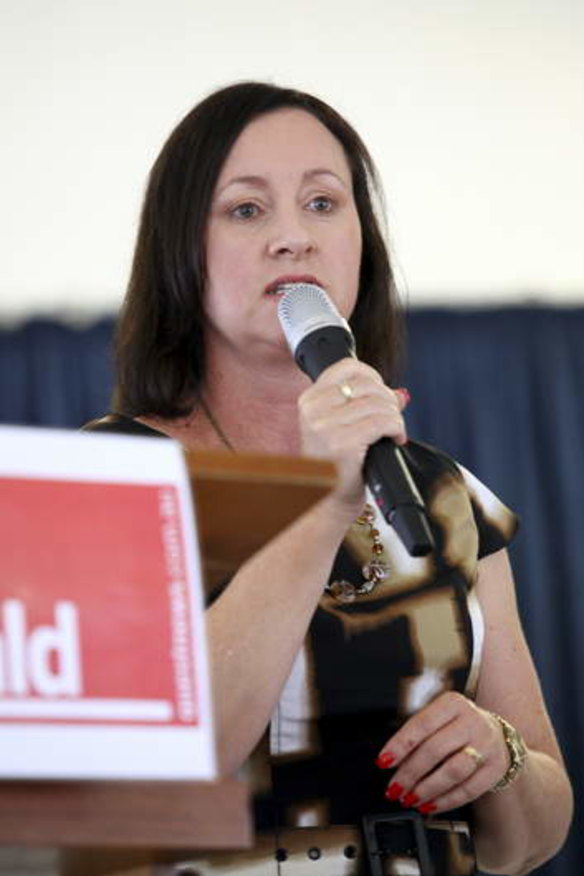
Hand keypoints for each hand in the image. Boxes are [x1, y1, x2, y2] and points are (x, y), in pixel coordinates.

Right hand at [297, 358, 408, 514]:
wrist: (328, 501)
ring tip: (393, 433)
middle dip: (388, 400)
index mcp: (309, 400)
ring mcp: (325, 426)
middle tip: (392, 420)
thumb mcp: (342, 428)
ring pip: (379, 403)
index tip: (381, 395)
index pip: (347, 368)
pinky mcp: (343, 443)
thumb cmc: (336, 466)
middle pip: (367, 384)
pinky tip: (396, 440)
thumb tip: (400, 394)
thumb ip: (364, 405)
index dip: (372, 377)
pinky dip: (397, 429)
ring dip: (394, 417)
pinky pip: (383, 422)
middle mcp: (313, 410)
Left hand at [376, 692, 509, 813]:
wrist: (497, 734)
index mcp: (452, 703)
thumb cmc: (457, 726)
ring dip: (427, 789)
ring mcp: (486, 745)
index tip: (383, 761)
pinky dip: (445, 801)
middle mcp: (471, 721)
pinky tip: (430, 805)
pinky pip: (468, 790)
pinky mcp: (495, 768)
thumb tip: (390, 760)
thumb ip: (417, 735)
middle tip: (394, 788)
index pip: (421, 724)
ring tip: (410, 798)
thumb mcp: (439, 718)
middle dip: (410, 773)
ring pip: (453, 771)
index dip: (400, 744)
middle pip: (435, 749)